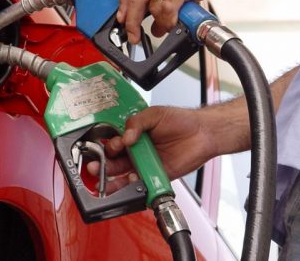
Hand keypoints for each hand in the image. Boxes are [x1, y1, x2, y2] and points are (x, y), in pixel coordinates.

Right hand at [86, 106, 220, 192]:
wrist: (203, 133)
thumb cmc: (181, 120)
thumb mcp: (154, 114)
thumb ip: (136, 122)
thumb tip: (125, 136)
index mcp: (134, 134)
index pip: (115, 141)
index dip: (111, 145)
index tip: (113, 146)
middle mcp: (138, 150)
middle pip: (116, 160)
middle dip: (104, 164)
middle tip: (96, 166)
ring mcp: (146, 163)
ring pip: (125, 174)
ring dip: (112, 178)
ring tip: (103, 181)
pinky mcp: (157, 175)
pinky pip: (141, 183)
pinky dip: (133, 185)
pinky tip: (128, 182)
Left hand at [116, 0, 226, 43]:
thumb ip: (159, 0)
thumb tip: (154, 26)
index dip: (122, 5)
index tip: (122, 19)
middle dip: (133, 22)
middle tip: (133, 36)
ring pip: (153, 7)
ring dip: (159, 23)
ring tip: (164, 27)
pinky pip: (168, 8)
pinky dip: (169, 20)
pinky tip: (172, 23)